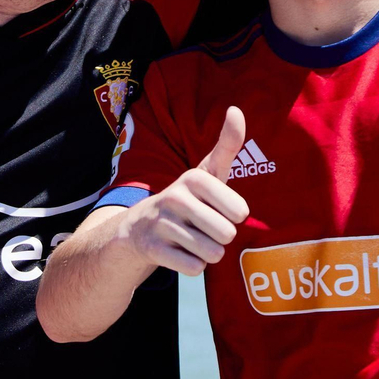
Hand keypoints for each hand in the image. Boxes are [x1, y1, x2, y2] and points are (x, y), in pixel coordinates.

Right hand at [115, 108, 249, 276]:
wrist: (138, 229)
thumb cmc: (187, 199)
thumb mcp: (207, 172)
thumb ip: (227, 144)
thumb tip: (236, 109)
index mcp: (194, 177)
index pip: (239, 211)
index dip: (234, 215)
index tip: (218, 207)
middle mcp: (175, 196)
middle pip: (226, 234)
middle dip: (220, 237)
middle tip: (203, 227)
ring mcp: (161, 223)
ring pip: (211, 253)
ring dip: (207, 253)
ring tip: (191, 239)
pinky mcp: (151, 248)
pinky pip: (194, 268)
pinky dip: (193, 266)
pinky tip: (179, 252)